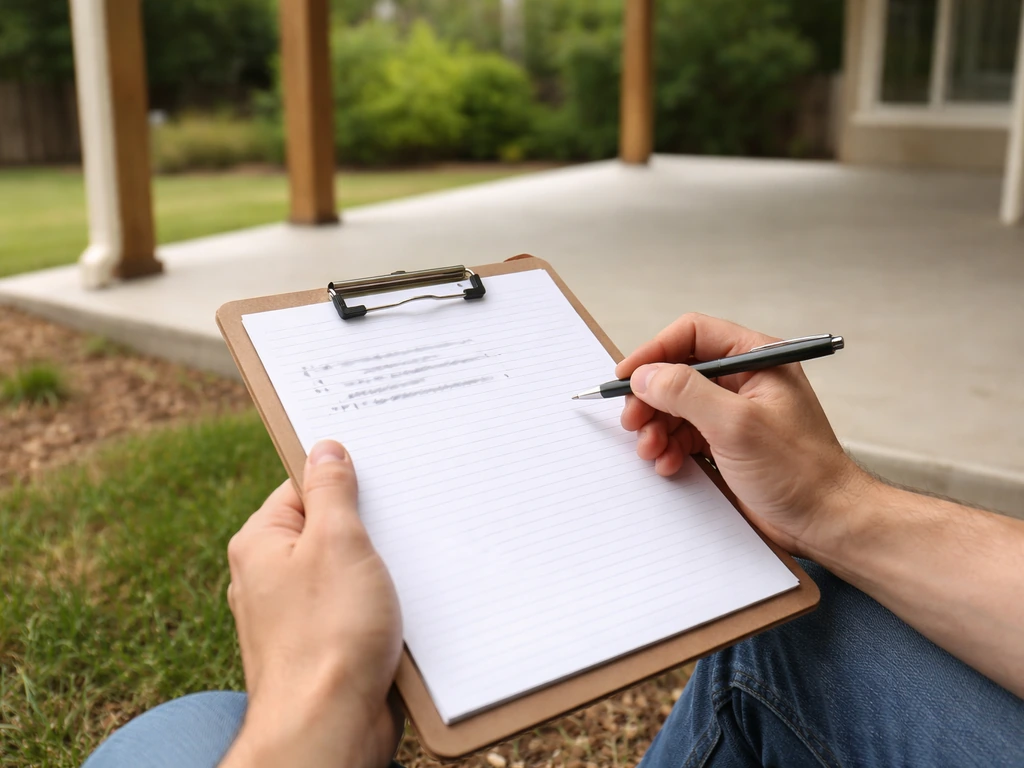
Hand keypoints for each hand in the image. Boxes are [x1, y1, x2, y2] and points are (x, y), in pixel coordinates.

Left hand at [220, 440, 402, 767]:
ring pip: (345, 571)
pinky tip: (406, 603)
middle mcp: (269, 577)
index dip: (342, 476)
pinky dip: (380, 603)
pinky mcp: (322, 646)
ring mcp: (294, 615)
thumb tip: (325, 448)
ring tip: (409, 562)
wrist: (329, 727)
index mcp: (260, 544)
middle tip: (405, 515)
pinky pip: (354, 608)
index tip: (381, 470)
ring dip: (378, 568)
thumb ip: (332, 490)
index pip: (301, 486)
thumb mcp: (337, 542)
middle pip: (326, 528)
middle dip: (367, 525)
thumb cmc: (329, 634)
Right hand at [615, 313, 873, 557]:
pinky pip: (684, 433)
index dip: (655, 352)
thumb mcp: (736, 425)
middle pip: (679, 371)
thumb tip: (645, 375)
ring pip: (677, 405)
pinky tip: (667, 463)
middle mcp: (745, 379)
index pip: (693, 334)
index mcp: (758, 358)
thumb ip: (686, 393)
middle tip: (633, 420)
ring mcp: (735, 412)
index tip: (627, 376)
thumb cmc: (800, 471)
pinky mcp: (727, 442)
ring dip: (656, 426)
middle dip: (651, 397)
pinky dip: (669, 446)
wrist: (824, 521)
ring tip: (650, 449)